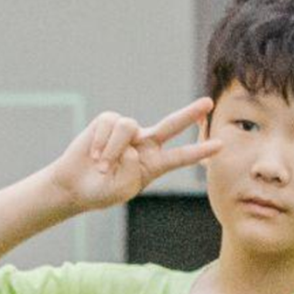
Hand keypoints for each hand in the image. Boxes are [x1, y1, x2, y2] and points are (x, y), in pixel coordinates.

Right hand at [45, 99, 221, 212]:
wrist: (73, 185)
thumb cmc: (100, 191)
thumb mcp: (121, 190)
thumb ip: (131, 171)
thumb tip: (132, 146)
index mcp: (152, 164)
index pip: (180, 157)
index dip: (199, 151)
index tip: (220, 145)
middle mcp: (143, 144)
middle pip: (170, 125)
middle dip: (189, 114)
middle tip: (209, 103)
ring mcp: (127, 132)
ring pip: (129, 128)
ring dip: (112, 150)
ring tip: (101, 166)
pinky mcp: (108, 122)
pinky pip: (110, 125)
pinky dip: (101, 142)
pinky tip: (93, 154)